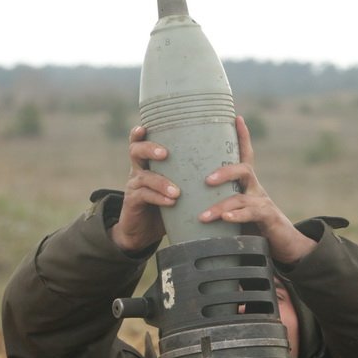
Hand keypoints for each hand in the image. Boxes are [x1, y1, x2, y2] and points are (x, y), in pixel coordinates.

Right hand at [110, 126, 180, 252]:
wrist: (143, 231)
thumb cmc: (166, 204)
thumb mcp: (177, 186)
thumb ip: (190, 174)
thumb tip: (224, 161)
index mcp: (149, 162)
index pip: (141, 142)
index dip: (140, 133)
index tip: (146, 126)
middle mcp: (138, 170)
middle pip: (136, 151)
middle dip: (150, 149)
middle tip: (165, 153)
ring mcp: (134, 186)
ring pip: (144, 176)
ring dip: (161, 182)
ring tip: (177, 191)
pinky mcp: (133, 202)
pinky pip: (145, 196)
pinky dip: (159, 198)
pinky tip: (171, 202)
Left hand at [201, 116, 315, 263]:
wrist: (285, 245)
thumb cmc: (253, 226)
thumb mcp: (235, 210)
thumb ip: (219, 202)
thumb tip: (188, 201)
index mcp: (248, 184)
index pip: (246, 155)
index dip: (243, 136)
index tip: (237, 117)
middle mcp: (256, 189)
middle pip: (243, 170)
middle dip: (225, 171)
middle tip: (206, 180)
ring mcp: (263, 203)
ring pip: (241, 197)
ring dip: (221, 207)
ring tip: (203, 216)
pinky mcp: (268, 219)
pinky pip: (252, 214)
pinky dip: (238, 216)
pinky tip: (225, 219)